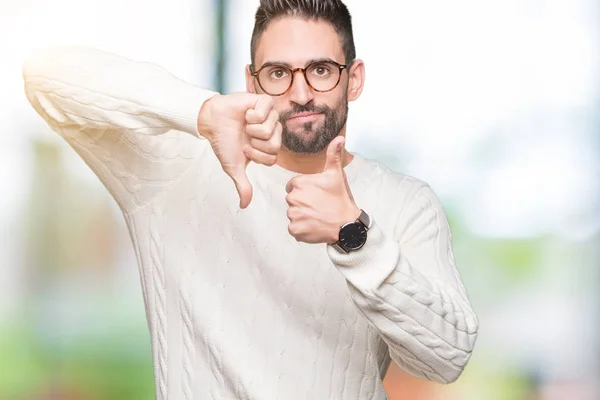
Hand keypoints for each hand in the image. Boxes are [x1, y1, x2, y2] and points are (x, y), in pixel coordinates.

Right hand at [197, 93, 281, 208]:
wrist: (211, 121)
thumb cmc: (223, 142)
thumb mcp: (234, 167)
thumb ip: (243, 185)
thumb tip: (244, 206)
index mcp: (268, 147)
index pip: (273, 158)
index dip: (256, 156)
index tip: (244, 149)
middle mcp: (272, 132)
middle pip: (275, 145)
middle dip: (255, 144)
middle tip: (245, 138)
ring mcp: (270, 116)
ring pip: (272, 129)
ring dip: (253, 129)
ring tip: (245, 125)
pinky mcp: (264, 101)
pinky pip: (268, 110)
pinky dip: (253, 115)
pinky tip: (246, 114)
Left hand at [285, 136, 360, 243]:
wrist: (346, 225)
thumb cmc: (340, 199)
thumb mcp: (336, 175)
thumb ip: (333, 155)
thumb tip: (340, 138)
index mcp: (299, 183)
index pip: (293, 186)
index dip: (305, 191)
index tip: (317, 195)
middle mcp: (293, 198)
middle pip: (292, 200)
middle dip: (303, 203)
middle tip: (319, 206)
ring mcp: (293, 215)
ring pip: (293, 214)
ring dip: (303, 216)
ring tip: (318, 216)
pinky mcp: (295, 230)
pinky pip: (294, 228)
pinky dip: (302, 229)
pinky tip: (315, 225)